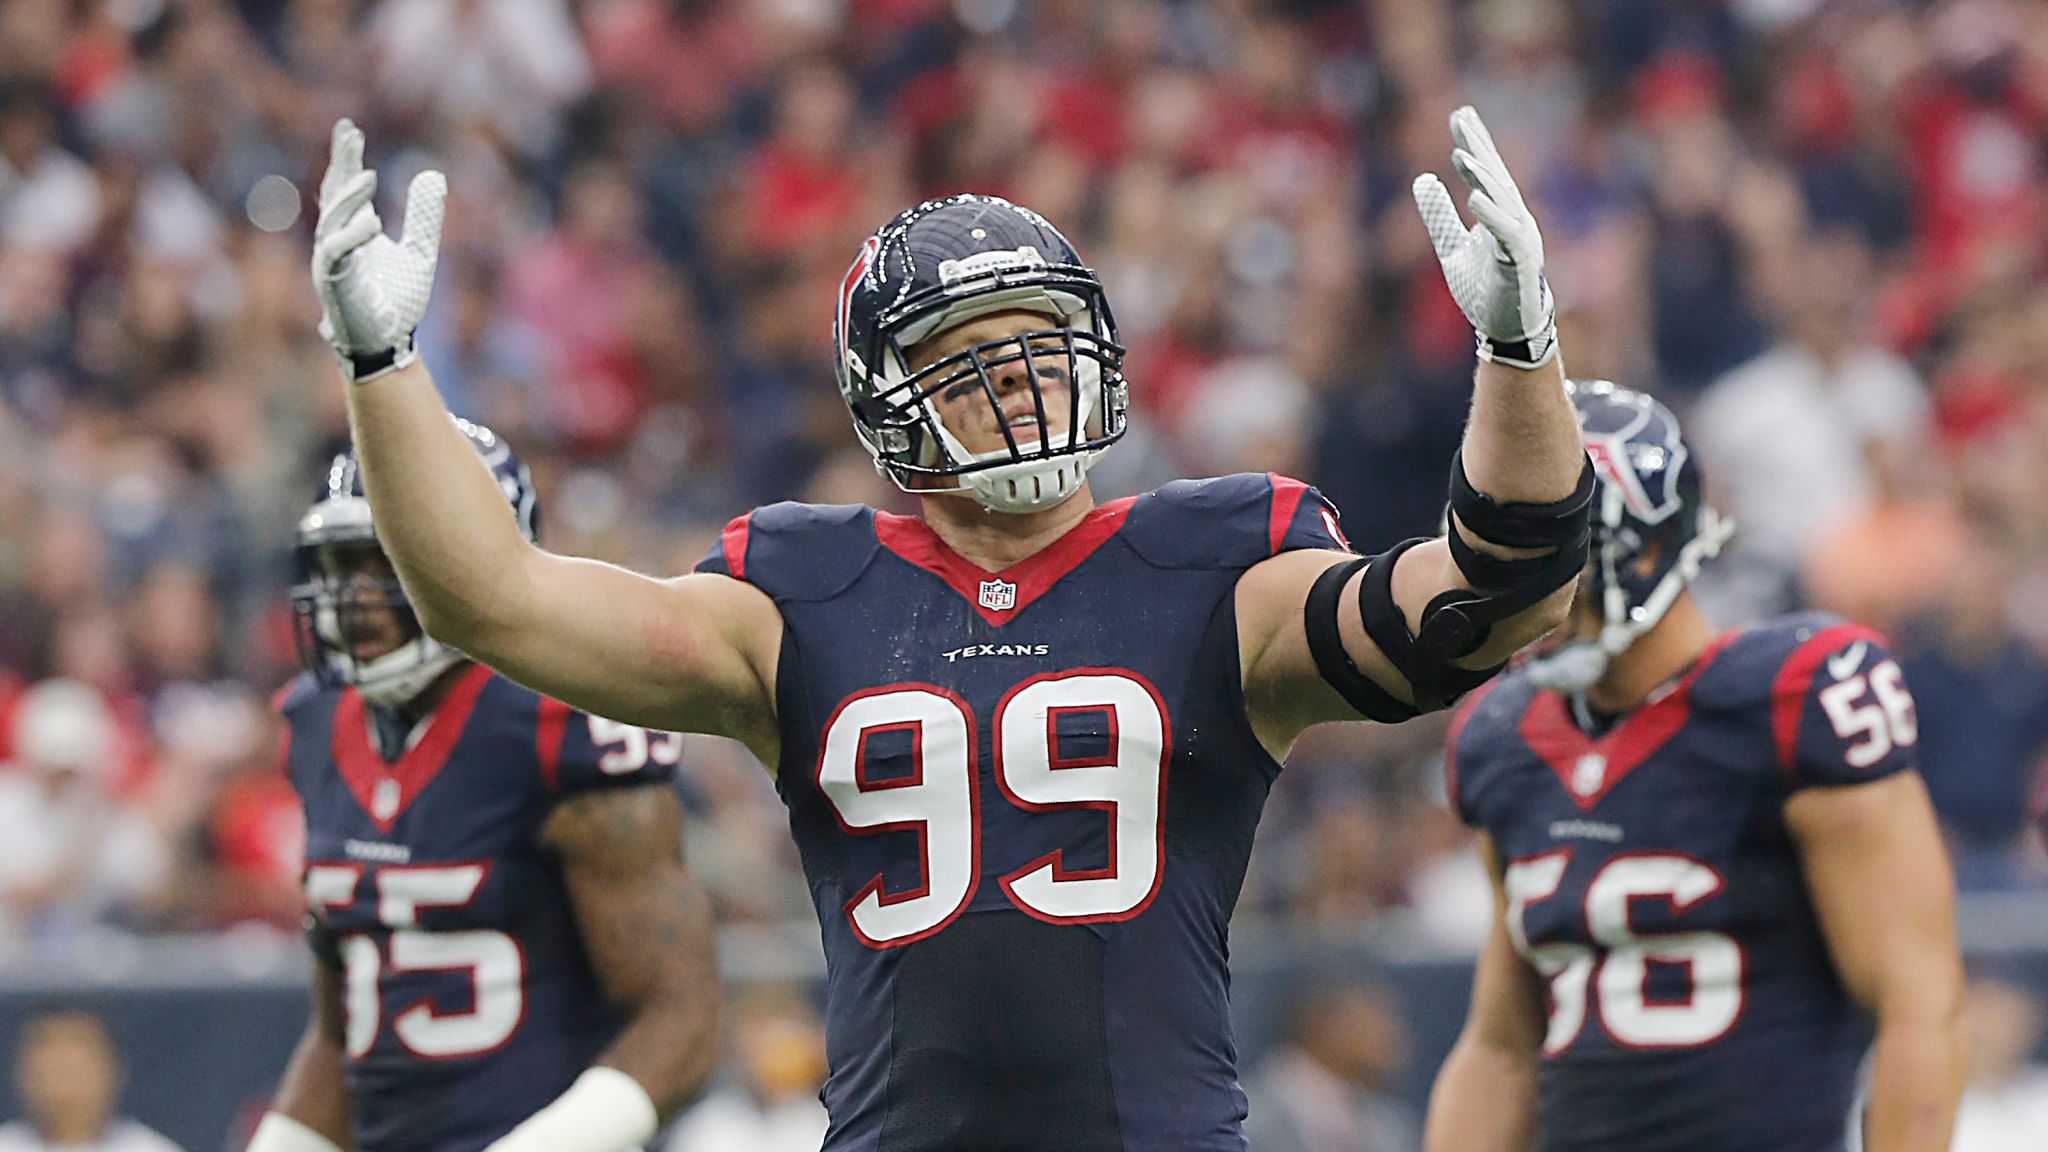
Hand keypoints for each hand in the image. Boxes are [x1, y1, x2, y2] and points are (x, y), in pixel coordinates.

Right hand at [310, 118, 445, 381]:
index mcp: (352, 230)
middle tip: (350, 135)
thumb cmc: (397, 299)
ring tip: (370, 175)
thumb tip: (434, 175)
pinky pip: (335, 253)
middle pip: (332, 194)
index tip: (349, 128)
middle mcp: (335, 240)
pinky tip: (372, 222)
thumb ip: (424, 217)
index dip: (345, 157)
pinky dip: (351, 235)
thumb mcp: (420, 252)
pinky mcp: (333, 283)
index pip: (344, 186)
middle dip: (340, 164)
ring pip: (331, 219)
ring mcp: (330, 261)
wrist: (389, 343)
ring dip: (349, 197)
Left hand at [1413, 105, 1555, 369]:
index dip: (1472, 143)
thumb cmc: (1485, 289)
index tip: (1457, 116)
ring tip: (1461, 153)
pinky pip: (1507, 234)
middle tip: (1461, 115)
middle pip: (1495, 175)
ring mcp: (1520, 238)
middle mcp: (1513, 219)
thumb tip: (1422, 179)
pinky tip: (1474, 197)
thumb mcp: (1451, 248)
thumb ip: (1439, 216)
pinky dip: (1492, 215)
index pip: (1484, 171)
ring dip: (1482, 177)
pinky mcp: (1520, 261)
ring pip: (1502, 200)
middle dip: (1479, 145)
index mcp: (1499, 214)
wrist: (1506, 329)